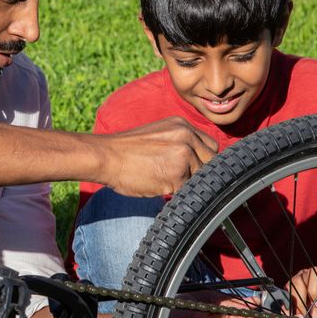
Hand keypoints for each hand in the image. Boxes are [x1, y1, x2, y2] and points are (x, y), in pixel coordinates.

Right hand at [99, 117, 216, 196]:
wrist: (105, 156)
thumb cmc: (125, 150)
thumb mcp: (157, 134)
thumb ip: (178, 142)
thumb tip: (196, 162)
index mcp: (182, 125)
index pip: (210, 146)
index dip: (202, 160)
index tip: (192, 169)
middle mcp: (187, 137)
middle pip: (211, 162)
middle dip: (199, 172)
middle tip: (180, 178)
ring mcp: (184, 155)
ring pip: (200, 178)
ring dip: (186, 183)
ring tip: (163, 180)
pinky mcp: (178, 174)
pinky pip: (187, 190)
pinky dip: (176, 192)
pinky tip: (158, 186)